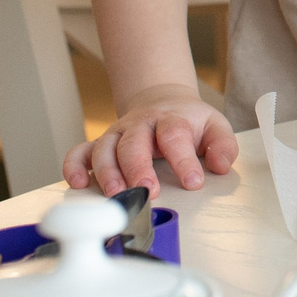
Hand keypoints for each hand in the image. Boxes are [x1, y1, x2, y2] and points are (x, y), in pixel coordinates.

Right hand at [64, 84, 237, 193]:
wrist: (163, 102)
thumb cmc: (189, 121)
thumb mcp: (215, 127)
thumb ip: (223, 146)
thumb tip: (221, 165)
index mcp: (171, 119)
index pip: (175, 135)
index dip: (183, 159)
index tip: (192, 182)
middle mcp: (141, 124)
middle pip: (134, 143)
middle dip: (139, 168)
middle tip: (147, 191)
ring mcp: (118, 133)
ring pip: (105, 149)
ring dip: (108, 172)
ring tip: (116, 194)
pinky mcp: (100, 143)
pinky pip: (80, 152)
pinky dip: (74, 165)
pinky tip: (77, 183)